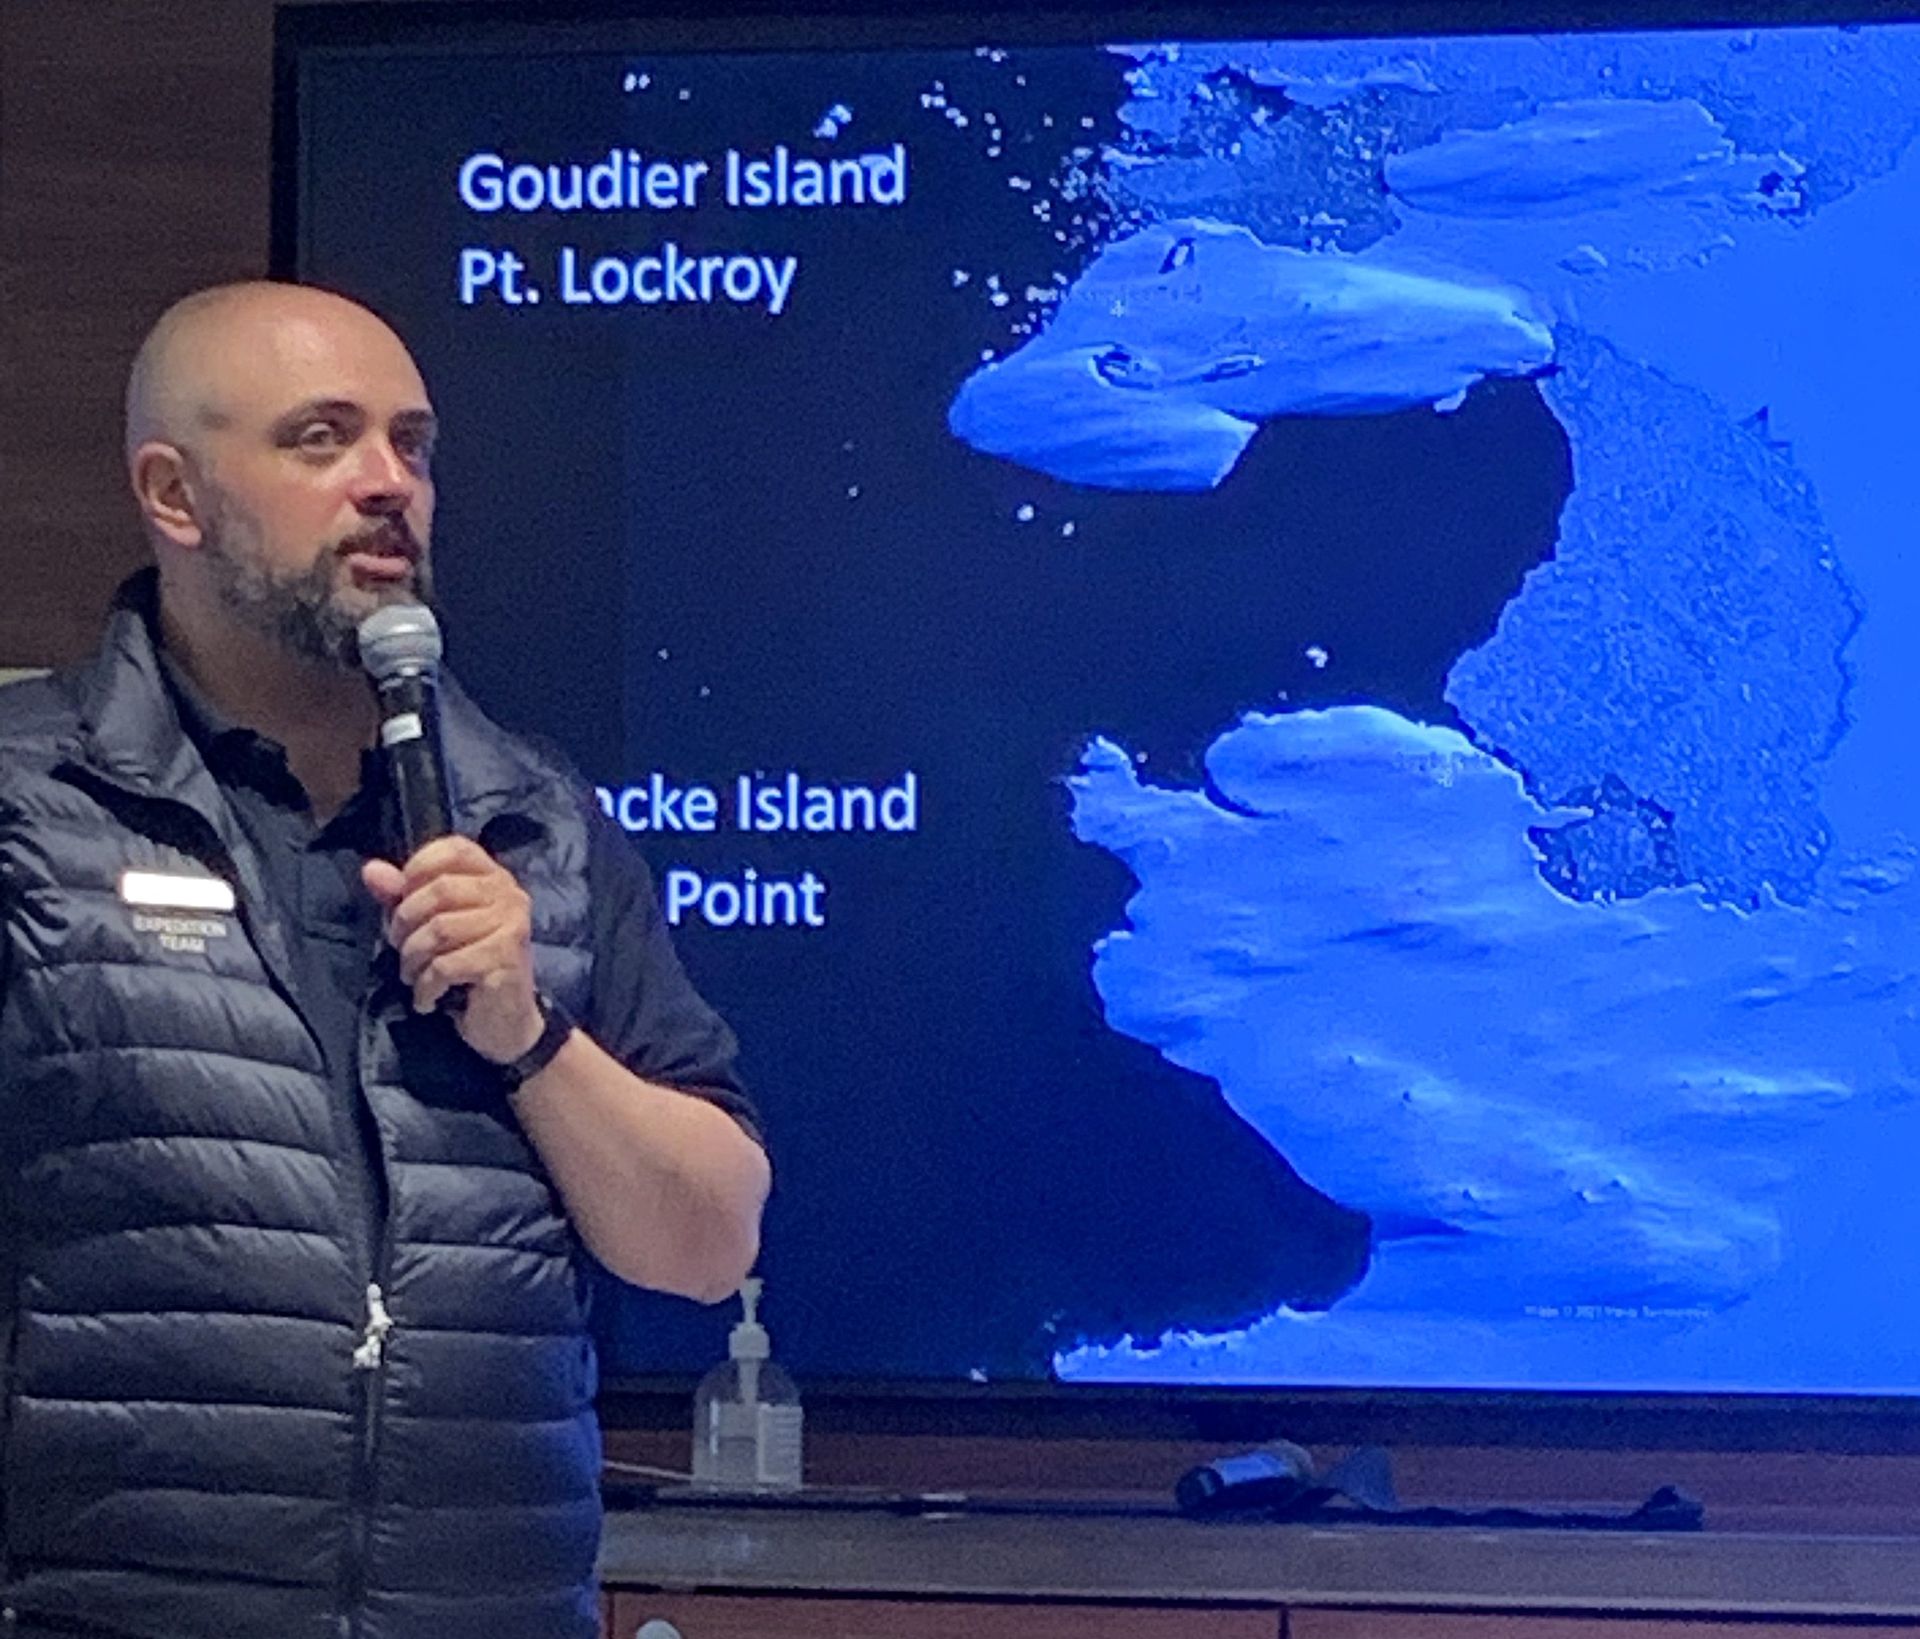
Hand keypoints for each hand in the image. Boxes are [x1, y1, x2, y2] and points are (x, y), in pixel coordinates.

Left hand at [362, 836, 543, 1065]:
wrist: (506, 1023)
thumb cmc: (468, 969)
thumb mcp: (431, 927)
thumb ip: (403, 896)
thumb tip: (370, 870)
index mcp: (494, 878)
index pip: (454, 849)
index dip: (418, 868)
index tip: (403, 901)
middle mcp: (509, 895)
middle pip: (439, 891)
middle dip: (405, 924)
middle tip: (401, 950)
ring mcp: (511, 926)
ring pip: (439, 931)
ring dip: (413, 960)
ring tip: (413, 977)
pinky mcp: (505, 960)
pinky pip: (446, 965)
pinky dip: (425, 986)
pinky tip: (427, 999)